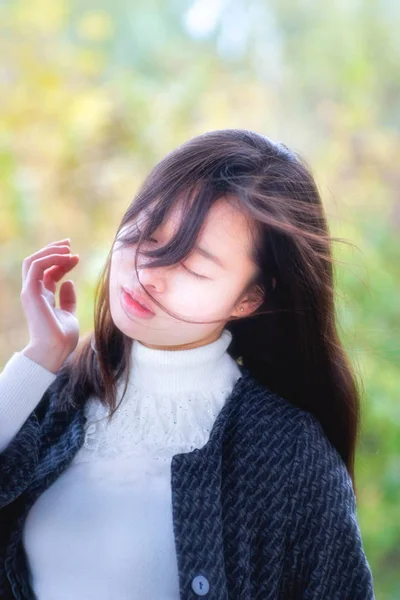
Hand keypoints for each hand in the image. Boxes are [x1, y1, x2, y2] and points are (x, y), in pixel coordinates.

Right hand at [20, 238, 79, 372]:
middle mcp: (34, 292)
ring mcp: (30, 292)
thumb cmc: (62, 338)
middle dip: (53, 251)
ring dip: (51, 251)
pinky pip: (36, 266)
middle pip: (38, 264)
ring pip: (34, 261)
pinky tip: (64, 257)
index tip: (77, 257)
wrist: (54, 351)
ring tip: (68, 249)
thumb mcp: (69, 314)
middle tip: (69, 243)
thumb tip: (69, 282)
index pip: (48, 273)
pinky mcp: (30, 292)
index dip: (62, 262)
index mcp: (42, 297)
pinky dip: (49, 258)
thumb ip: (68, 299)